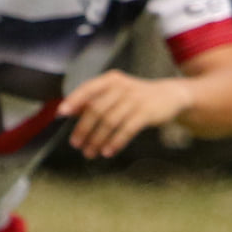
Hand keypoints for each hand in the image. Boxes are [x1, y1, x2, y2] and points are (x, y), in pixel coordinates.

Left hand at [60, 71, 193, 159]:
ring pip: (110, 122)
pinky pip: (126, 129)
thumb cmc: (137, 96)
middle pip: (97, 109)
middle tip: (76, 144)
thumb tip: (71, 111)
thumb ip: (96, 99)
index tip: (61, 113)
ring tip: (90, 152)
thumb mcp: (117, 91)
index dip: (74, 100)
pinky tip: (108, 151)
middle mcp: (122, 87)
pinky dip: (115, 142)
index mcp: (111, 80)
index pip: (88, 88)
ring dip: (97, 139)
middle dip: (84, 129)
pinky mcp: (146, 113)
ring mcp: (135, 99)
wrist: (170, 95)